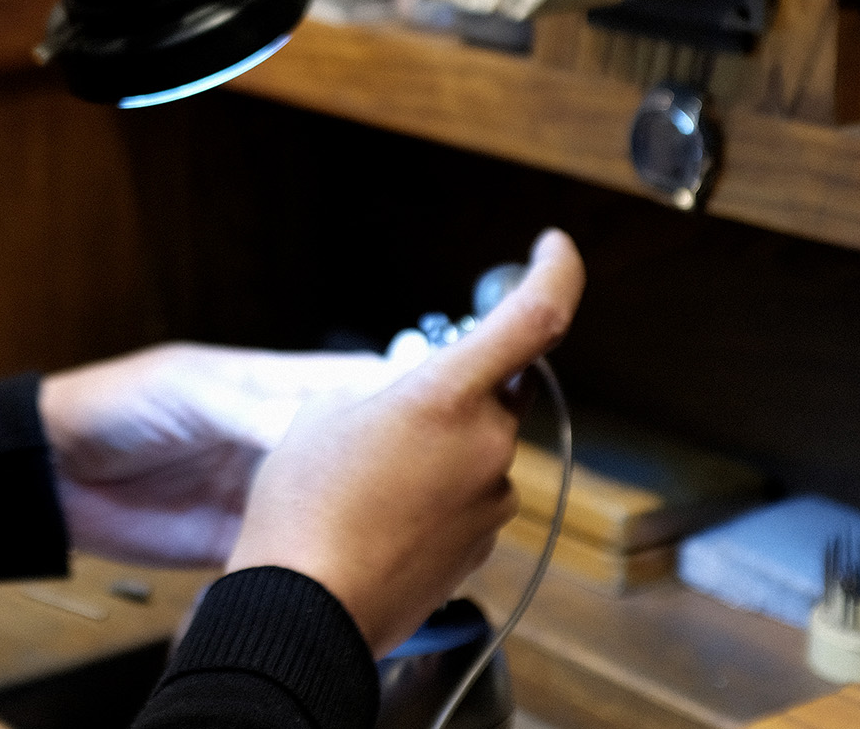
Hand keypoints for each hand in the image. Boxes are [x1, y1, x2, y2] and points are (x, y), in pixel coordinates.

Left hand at [37, 342, 404, 567]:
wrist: (52, 473)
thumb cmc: (115, 406)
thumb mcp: (192, 393)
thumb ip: (257, 411)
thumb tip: (327, 428)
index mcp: (272, 388)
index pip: (353, 387)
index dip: (398, 401)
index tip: (445, 416)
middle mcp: (276, 439)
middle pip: (355, 454)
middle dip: (393, 471)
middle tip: (440, 489)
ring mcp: (260, 492)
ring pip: (331, 507)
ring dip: (361, 522)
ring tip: (407, 536)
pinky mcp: (237, 541)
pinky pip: (290, 554)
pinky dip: (316, 564)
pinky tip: (346, 572)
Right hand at [223, 229, 584, 655]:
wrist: (305, 614)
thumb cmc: (303, 512)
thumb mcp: (324, 414)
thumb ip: (384, 391)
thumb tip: (411, 403)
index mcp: (450, 398)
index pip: (537, 316)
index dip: (556, 270)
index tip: (552, 245)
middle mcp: (487, 448)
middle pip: (494, 391)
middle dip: (454, 389)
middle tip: (388, 416)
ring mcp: (490, 503)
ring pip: (477, 448)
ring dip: (437, 448)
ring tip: (366, 480)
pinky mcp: (481, 548)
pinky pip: (467, 497)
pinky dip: (433, 495)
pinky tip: (379, 516)